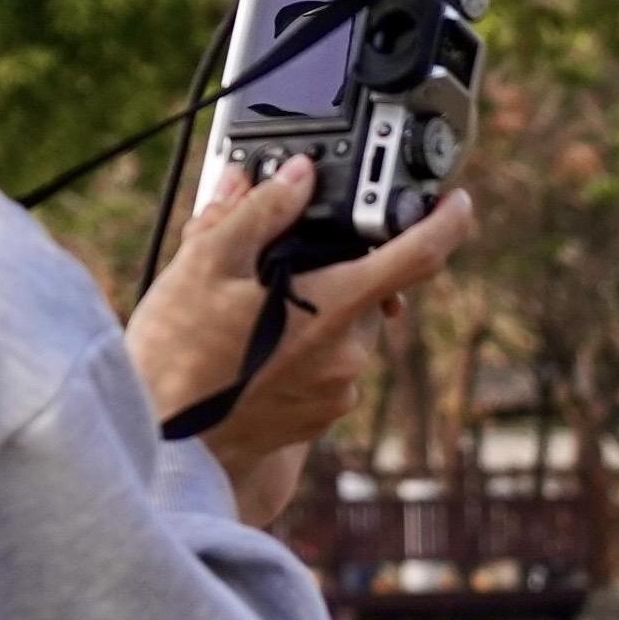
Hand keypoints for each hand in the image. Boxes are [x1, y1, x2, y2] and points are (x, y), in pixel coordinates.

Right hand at [127, 161, 483, 527]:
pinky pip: (330, 363)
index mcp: (334, 304)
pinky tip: (255, 347)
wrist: (164, 444)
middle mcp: (350, 349)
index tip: (454, 202)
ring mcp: (340, 387)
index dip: (446, 220)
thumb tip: (297, 175)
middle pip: (371, 287)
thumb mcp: (206, 263)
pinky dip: (306, 344)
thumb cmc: (178, 356)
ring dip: (317, 306)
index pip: (420, 254)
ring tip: (252, 309)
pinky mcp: (323, 414)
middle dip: (337, 265)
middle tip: (282, 258)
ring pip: (347, 325)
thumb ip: (261, 211)